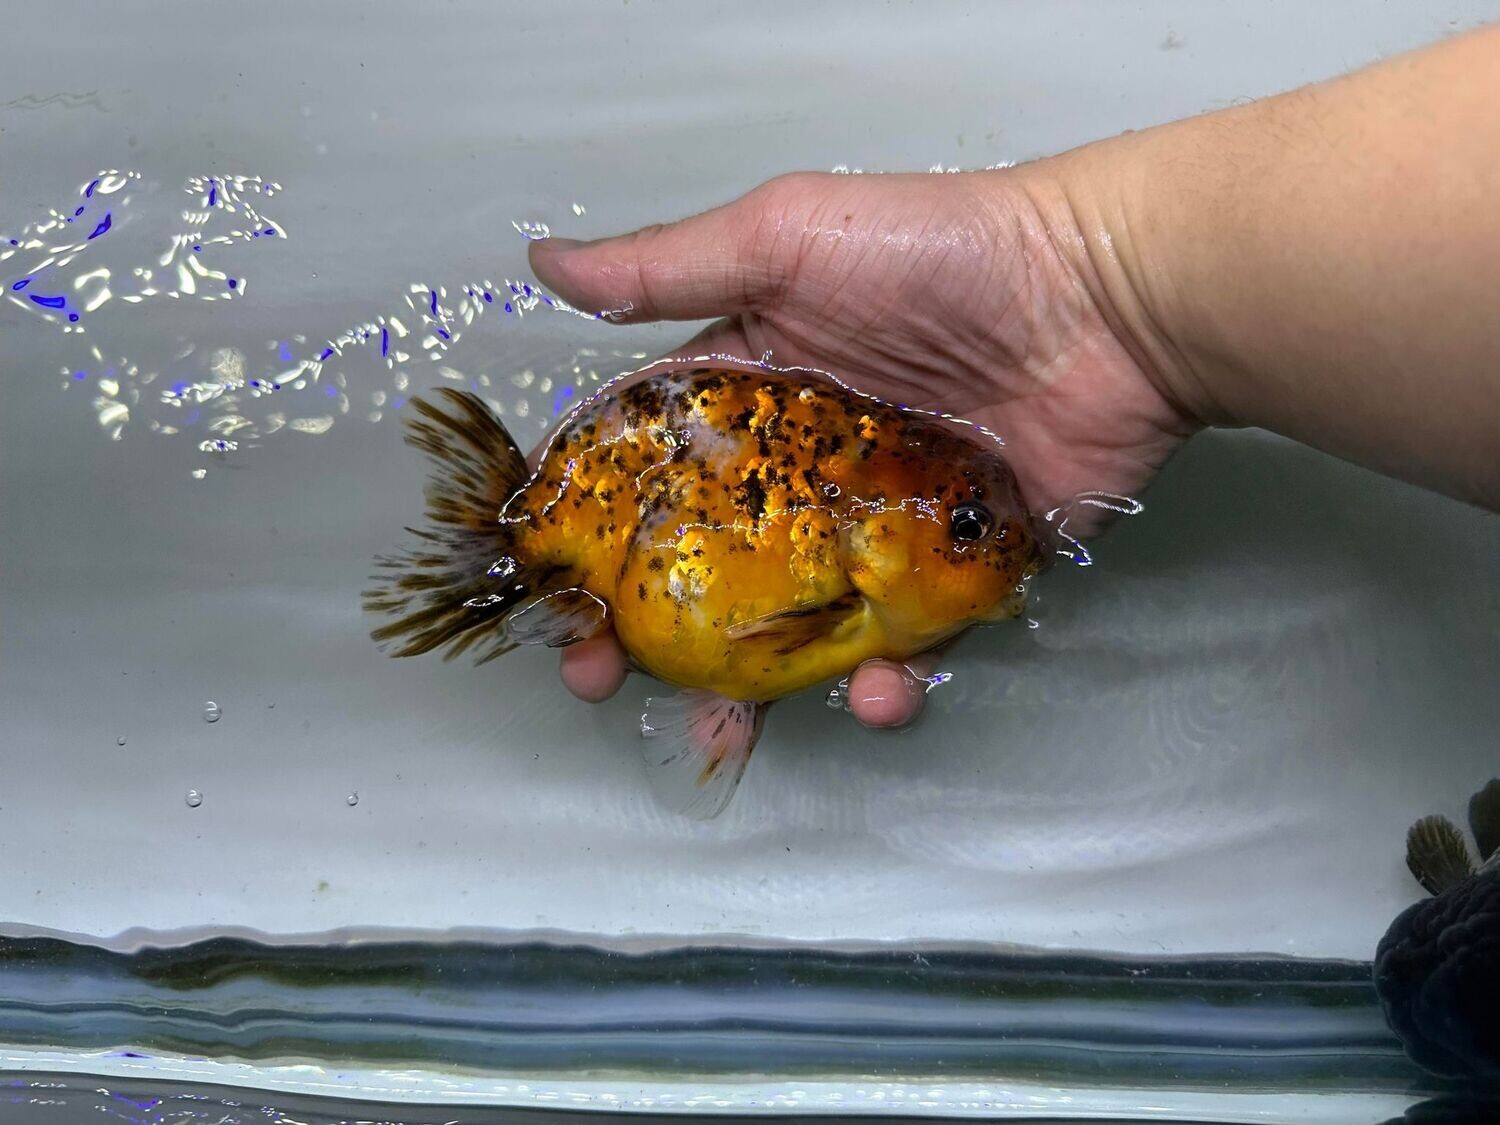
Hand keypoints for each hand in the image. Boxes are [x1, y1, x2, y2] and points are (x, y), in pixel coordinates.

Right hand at [528, 168, 1196, 725]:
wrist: (1104, 298)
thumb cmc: (944, 254)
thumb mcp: (788, 239)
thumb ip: (669, 268)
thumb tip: (549, 265)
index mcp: (752, 396)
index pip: (648, 473)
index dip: (590, 528)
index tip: (548, 584)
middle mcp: (802, 472)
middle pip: (705, 568)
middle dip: (647, 628)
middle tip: (602, 672)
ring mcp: (874, 531)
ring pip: (794, 627)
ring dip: (751, 685)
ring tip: (724, 723)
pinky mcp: (950, 573)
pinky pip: (905, 645)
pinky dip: (887, 681)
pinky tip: (877, 690)